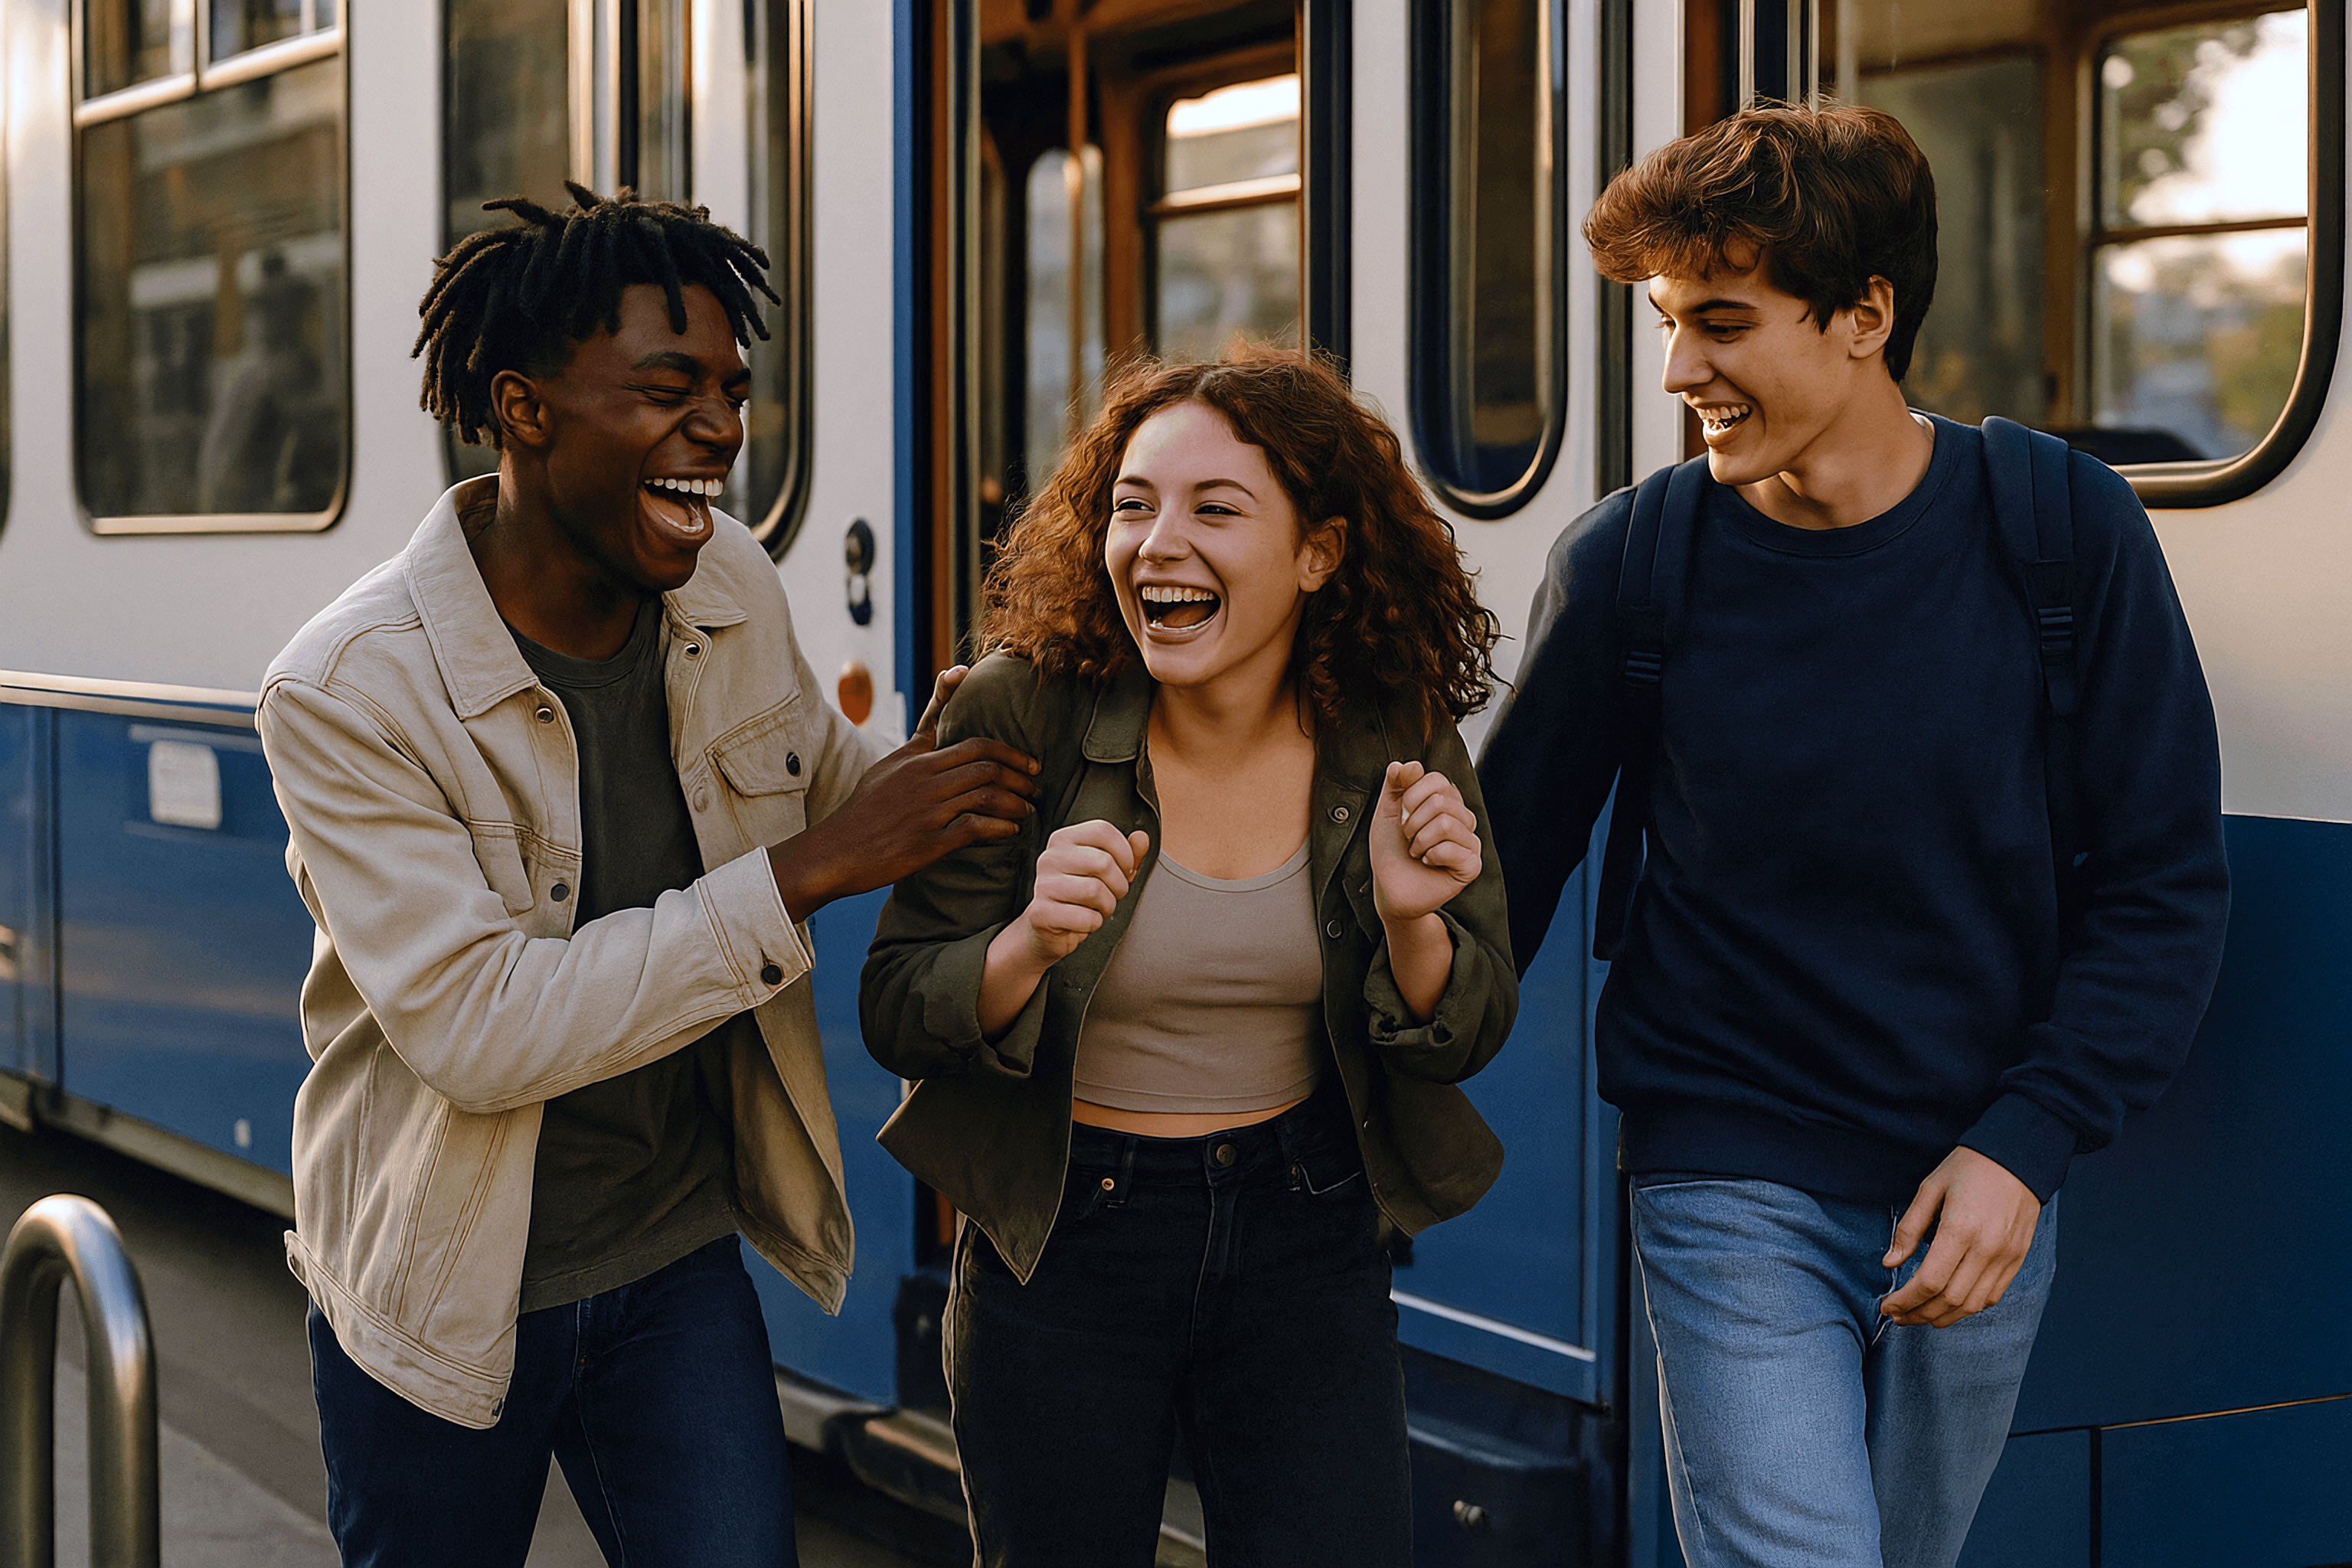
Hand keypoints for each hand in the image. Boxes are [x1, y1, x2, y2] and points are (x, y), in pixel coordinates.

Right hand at [768, 665, 1038, 920]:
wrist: (835, 851)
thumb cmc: (862, 811)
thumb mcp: (886, 767)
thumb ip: (917, 745)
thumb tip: (938, 723)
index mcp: (916, 759)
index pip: (973, 742)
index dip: (1008, 750)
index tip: (1030, 760)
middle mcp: (923, 779)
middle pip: (986, 765)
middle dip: (1020, 774)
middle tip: (1035, 786)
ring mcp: (927, 809)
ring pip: (986, 793)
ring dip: (1015, 801)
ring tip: (1027, 810)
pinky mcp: (928, 840)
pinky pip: (975, 827)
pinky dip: (1000, 828)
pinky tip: (1011, 832)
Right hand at [1008, 821, 1152, 971]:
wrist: (1048, 927)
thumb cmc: (1078, 895)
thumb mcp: (1106, 871)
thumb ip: (1126, 854)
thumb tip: (1141, 839)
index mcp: (1064, 840)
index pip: (1102, 831)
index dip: (1124, 852)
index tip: (1125, 868)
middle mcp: (1050, 858)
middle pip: (1103, 862)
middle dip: (1119, 885)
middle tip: (1112, 894)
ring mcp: (1044, 885)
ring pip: (1095, 891)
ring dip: (1107, 906)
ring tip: (1098, 908)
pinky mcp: (1042, 913)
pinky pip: (1086, 918)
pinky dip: (1094, 924)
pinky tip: (1084, 921)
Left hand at [1369, 761, 1480, 922]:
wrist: (1389, 888)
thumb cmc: (1391, 851)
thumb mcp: (1387, 811)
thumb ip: (1396, 783)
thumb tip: (1410, 765)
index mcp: (1446, 802)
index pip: (1438, 780)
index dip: (1412, 796)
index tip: (1402, 816)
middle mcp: (1462, 819)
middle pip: (1441, 802)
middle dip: (1413, 822)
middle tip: (1408, 838)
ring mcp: (1470, 842)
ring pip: (1446, 824)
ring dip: (1420, 841)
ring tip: (1416, 851)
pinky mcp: (1471, 865)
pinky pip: (1451, 849)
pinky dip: (1430, 856)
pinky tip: (1428, 863)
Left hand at [1879, 1147, 2041, 1327]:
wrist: (2018, 1157)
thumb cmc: (1969, 1167)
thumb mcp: (1930, 1188)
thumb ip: (1909, 1228)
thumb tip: (1889, 1262)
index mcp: (1960, 1229)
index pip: (1928, 1282)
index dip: (1905, 1300)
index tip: (1887, 1305)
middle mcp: (1986, 1249)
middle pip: (1949, 1299)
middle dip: (1918, 1313)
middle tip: (1897, 1315)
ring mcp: (2006, 1257)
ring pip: (1972, 1305)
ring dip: (1942, 1317)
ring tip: (1919, 1316)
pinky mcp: (2017, 1260)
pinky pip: (1993, 1296)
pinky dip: (1969, 1308)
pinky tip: (1949, 1306)